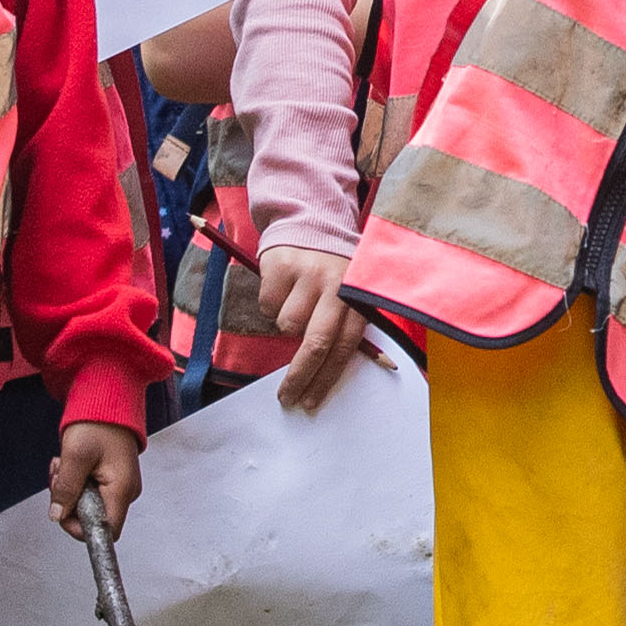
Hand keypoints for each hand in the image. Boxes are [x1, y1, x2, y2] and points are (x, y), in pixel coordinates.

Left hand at [50, 418, 143, 531]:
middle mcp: (125, 491)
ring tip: (64, 465)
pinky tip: (71, 464)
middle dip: (69, 503)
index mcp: (122, 489)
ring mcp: (118, 485)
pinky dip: (74, 481)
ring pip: (87, 505)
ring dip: (68, 489)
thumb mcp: (75, 456)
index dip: (81, 528)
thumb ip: (66, 489)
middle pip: (93, 518)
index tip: (63, 511)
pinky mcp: (110, 478)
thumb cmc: (98, 422)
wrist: (106, 400)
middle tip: (59, 477)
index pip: (106, 531)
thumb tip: (58, 515)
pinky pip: (88, 492)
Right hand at [263, 243, 364, 410]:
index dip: (326, 378)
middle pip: (316, 343)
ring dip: (286, 324)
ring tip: (294, 304)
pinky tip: (283, 288)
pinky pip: (268, 305)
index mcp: (357, 298)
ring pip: (287, 325)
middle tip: (287, 397)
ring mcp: (309, 274)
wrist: (312, 223)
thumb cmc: (332, 272)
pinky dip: (271, 304)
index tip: (310, 401)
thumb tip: (326, 377)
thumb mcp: (348, 295)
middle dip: (300, 376)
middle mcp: (337, 286)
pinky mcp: (283, 265)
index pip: (345, 347)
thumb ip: (343, 328)